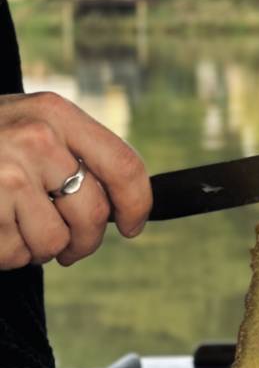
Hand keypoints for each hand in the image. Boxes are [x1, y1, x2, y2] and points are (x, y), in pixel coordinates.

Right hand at [0, 91, 151, 269]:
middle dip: (85, 241)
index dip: (138, 204)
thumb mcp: (29, 128)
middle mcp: (36, 137)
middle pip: (94, 213)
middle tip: (68, 247)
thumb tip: (125, 208)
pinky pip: (18, 254)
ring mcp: (8, 173)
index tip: (134, 226)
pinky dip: (7, 253)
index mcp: (54, 113)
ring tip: (12, 225)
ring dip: (38, 248)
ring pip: (56, 241)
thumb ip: (73, 154)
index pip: (123, 164)